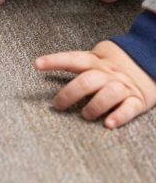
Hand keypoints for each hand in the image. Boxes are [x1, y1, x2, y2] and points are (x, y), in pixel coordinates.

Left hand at [34, 40, 155, 128]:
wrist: (152, 62)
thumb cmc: (115, 66)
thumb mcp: (98, 58)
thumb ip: (78, 63)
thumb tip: (43, 64)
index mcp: (96, 62)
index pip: (74, 59)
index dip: (55, 61)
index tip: (37, 64)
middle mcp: (109, 73)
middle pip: (88, 80)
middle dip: (70, 93)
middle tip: (57, 105)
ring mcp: (124, 86)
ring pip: (109, 93)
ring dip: (95, 105)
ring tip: (85, 115)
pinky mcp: (138, 100)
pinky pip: (130, 108)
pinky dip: (119, 116)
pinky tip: (108, 124)